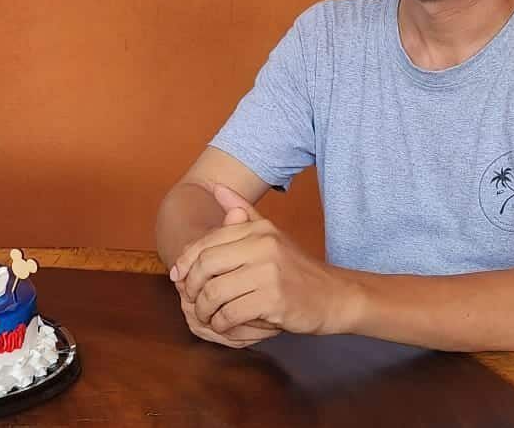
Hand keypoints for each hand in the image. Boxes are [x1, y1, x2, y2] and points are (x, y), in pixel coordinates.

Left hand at [172, 183, 356, 339]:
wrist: (335, 296)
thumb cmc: (297, 269)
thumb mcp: (271, 234)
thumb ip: (243, 211)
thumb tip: (217, 188)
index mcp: (258, 229)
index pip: (206, 243)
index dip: (185, 262)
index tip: (178, 277)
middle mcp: (263, 245)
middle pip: (206, 267)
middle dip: (191, 287)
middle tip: (190, 301)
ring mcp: (269, 273)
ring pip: (214, 293)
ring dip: (204, 310)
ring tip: (206, 316)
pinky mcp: (275, 300)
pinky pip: (231, 313)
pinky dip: (222, 324)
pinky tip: (225, 325)